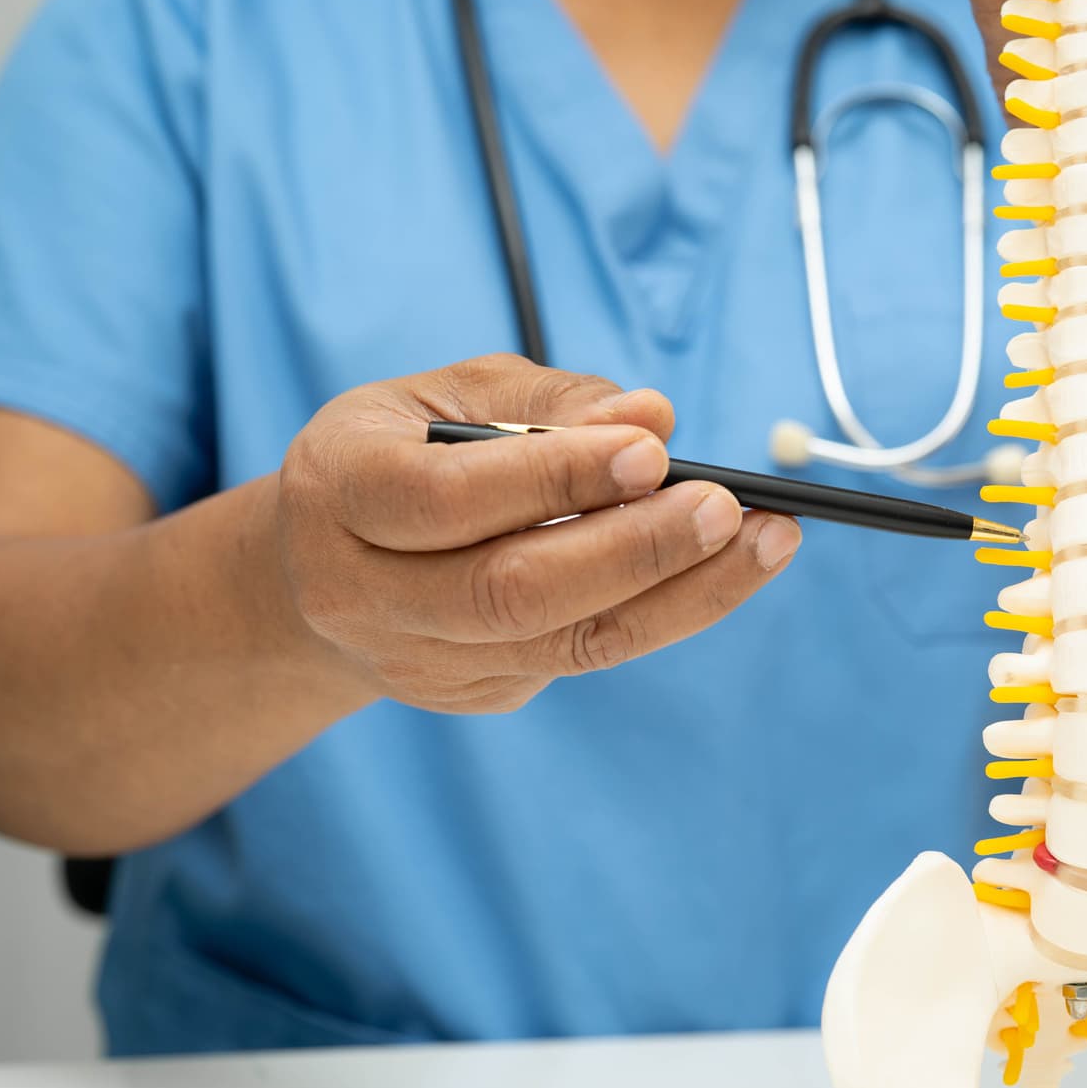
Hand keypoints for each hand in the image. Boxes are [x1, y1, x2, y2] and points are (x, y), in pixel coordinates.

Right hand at [276, 355, 799, 713]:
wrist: (320, 567)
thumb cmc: (401, 451)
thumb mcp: (449, 393)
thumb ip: (545, 404)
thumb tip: (651, 418)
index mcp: (340, 489)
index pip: (446, 500)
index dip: (555, 478)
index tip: (653, 451)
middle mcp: (364, 592)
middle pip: (509, 591)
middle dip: (633, 550)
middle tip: (728, 507)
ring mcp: (418, 660)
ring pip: (563, 642)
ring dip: (680, 594)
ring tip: (766, 542)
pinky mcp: (474, 694)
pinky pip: (581, 656)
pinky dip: (662, 611)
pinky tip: (720, 569)